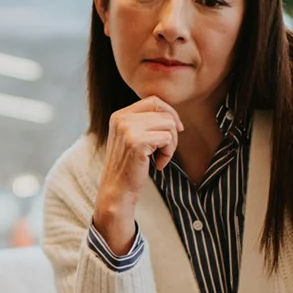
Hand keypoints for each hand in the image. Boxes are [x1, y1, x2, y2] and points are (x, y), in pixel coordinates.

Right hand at [94, 96, 182, 253]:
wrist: (116, 192)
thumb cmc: (128, 168)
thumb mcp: (132, 138)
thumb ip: (145, 123)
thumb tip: (172, 114)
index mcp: (119, 115)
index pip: (153, 100)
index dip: (169, 112)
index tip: (176, 129)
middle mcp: (121, 118)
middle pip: (164, 113)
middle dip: (173, 132)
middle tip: (166, 151)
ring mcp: (128, 129)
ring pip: (169, 125)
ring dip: (171, 144)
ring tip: (161, 158)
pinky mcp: (137, 142)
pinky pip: (167, 138)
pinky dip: (168, 153)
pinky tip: (158, 165)